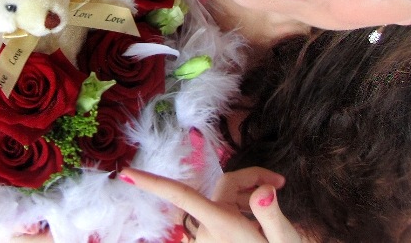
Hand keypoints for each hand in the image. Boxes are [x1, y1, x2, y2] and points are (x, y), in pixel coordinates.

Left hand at [118, 167, 308, 242]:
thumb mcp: (285, 241)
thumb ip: (271, 214)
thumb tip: (262, 190)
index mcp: (222, 225)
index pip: (182, 196)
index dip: (152, 183)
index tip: (125, 174)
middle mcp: (208, 231)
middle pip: (221, 188)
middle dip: (248, 179)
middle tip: (280, 184)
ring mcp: (207, 238)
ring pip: (219, 202)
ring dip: (242, 197)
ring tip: (271, 207)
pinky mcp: (210, 242)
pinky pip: (217, 216)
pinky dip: (235, 210)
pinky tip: (255, 218)